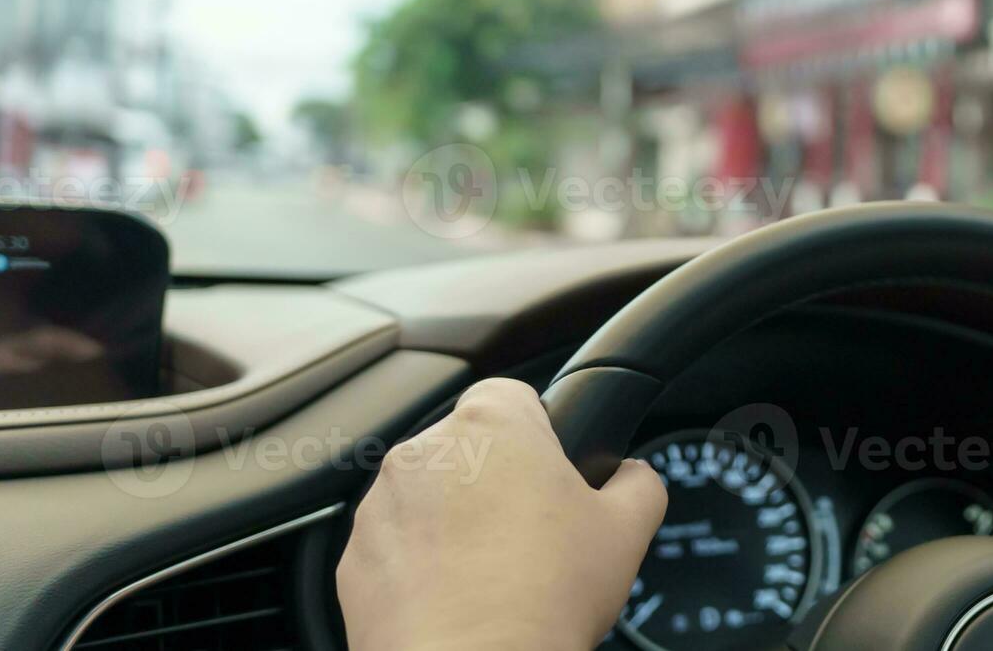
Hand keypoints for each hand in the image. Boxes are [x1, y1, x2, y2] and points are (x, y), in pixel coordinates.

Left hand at [338, 378, 667, 650]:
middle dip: (496, 481)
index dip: (539, 430)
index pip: (513, 393)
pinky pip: (395, 547)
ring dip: (455, 521)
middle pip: (469, 448)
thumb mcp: (628, 531)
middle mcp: (427, 452)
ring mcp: (381, 506)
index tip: (551, 469)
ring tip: (495, 574)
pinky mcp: (354, 559)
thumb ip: (638, 482)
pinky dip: (420, 565)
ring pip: (428, 497)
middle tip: (534, 533)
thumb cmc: (544, 598)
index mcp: (493, 426)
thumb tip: (634, 477)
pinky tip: (458, 599)